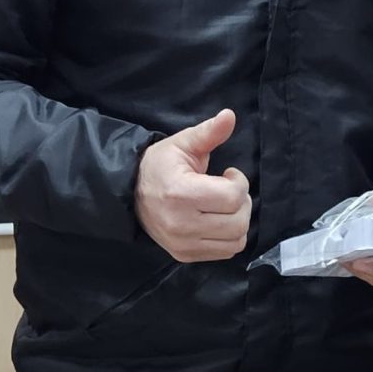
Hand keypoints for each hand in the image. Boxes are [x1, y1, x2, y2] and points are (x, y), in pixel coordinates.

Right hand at [134, 108, 250, 262]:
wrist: (130, 193)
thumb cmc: (160, 166)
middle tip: (229, 189)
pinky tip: (218, 220)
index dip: (239, 182)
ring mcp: (182, 244)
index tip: (229, 173)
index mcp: (181, 194)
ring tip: (224, 206)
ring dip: (238, 221)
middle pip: (238, 222)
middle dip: (242, 202)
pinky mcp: (184, 255)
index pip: (232, 197)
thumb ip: (208, 132)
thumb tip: (229, 115)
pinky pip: (226, 252)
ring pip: (236, 241)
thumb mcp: (182, 144)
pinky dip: (229, 236)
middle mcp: (181, 225)